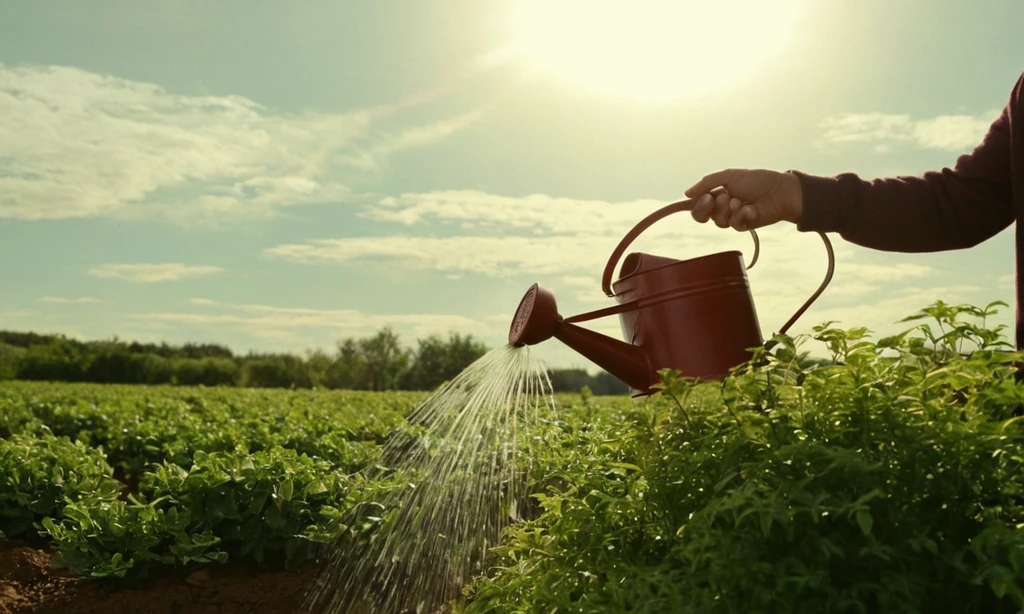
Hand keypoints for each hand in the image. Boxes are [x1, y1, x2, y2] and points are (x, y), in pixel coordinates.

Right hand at [682, 169, 803, 230]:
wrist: (780, 191)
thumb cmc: (757, 180)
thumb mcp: (729, 176)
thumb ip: (707, 182)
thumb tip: (686, 194)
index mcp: (715, 193)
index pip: (694, 203)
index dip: (686, 206)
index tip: (681, 205)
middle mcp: (720, 207)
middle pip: (700, 216)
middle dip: (707, 207)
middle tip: (720, 196)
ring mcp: (731, 217)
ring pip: (717, 221)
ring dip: (728, 209)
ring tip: (740, 201)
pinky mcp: (742, 225)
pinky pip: (733, 224)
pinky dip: (742, 215)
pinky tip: (751, 209)